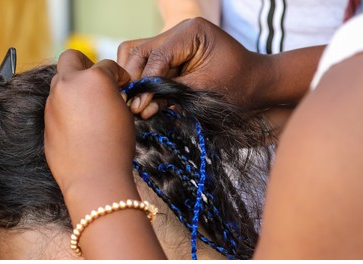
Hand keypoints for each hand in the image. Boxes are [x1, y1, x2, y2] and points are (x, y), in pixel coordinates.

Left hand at [44, 50, 133, 193]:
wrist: (94, 175)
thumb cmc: (116, 145)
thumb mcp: (124, 113)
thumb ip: (113, 94)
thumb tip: (109, 92)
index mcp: (95, 78)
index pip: (107, 65)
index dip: (119, 75)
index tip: (122, 84)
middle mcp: (70, 83)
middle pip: (72, 58)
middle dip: (86, 63)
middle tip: (98, 79)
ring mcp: (54, 100)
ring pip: (61, 80)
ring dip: (75, 85)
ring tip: (89, 105)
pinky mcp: (46, 118)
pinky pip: (56, 103)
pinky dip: (67, 105)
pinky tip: (80, 122)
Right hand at [118, 17, 271, 117]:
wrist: (256, 83)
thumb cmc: (238, 84)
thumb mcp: (203, 90)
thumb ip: (170, 94)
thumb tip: (139, 106)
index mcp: (192, 31)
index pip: (157, 55)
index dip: (145, 82)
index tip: (137, 105)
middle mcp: (179, 31)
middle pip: (140, 50)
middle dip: (135, 79)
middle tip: (132, 105)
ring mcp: (174, 41)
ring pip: (139, 54)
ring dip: (136, 79)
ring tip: (138, 103)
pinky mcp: (173, 54)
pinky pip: (149, 64)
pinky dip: (144, 81)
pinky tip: (146, 99)